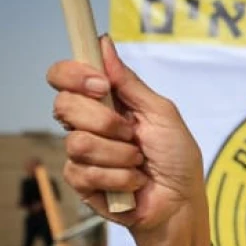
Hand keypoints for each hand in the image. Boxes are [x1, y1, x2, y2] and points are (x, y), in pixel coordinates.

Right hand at [47, 36, 205, 245]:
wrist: (181, 202)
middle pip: (63, 105)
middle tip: (132, 134)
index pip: (63, 77)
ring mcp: (81, 154)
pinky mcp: (81, 183)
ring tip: (139, 162)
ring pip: (77, 142)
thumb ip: (130, 83)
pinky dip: (119, 178)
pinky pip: (85, 172)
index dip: (73, 76)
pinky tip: (134, 183)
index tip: (101, 86)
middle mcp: (87, 124)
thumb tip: (103, 43)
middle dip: (106, 121)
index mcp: (104, 102)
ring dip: (119, 154)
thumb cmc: (177, 157)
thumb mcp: (162, 113)